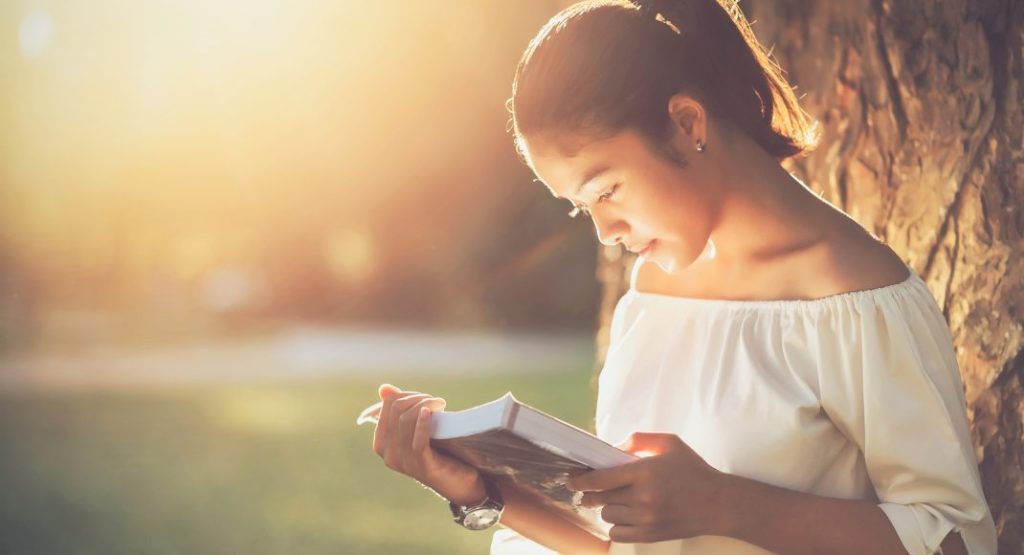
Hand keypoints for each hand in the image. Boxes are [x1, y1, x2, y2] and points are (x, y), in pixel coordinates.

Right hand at [371, 384, 485, 505]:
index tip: (425, 398)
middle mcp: (388, 454)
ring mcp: (404, 462)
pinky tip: (430, 412)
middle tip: (436, 402)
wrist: (459, 482)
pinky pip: (418, 440)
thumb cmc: (437, 452)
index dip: (407, 395)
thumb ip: (400, 410)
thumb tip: (384, 389)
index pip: (387, 405)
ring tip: (440, 404)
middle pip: (397, 410)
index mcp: (382, 444)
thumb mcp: (416, 430)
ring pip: (406, 420)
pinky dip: (423, 423)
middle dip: (418, 399)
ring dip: (425, 405)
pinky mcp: (422, 466)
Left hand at [566, 432, 732, 542]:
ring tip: (618, 500)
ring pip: (608, 515)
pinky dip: (615, 526)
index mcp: (645, 472)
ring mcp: (646, 519)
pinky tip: (623, 517)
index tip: (571, 479)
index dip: (580, 479)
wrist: (719, 504)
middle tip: (589, 490)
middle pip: (600, 497)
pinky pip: (617, 535)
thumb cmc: (694, 470)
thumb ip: (640, 440)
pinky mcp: (650, 535)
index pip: (601, 478)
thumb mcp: (670, 443)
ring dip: (607, 507)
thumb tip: (614, 447)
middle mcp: (643, 497)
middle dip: (591, 493)